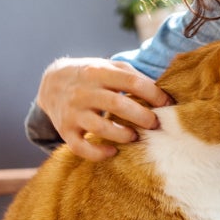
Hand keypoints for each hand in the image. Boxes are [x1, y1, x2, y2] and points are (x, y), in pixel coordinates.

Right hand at [36, 58, 171, 160]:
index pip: (132, 82)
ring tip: (135, 137)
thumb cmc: (90, 75)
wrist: (51, 82)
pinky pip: (81, 147)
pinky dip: (98, 153)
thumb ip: (131, 75)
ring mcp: (73, 112)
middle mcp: (84, 92)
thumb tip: (162, 92)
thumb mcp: (107, 67)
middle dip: (142, 117)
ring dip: (123, 135)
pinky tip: (113, 151)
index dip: (153, 94)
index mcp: (98, 72)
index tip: (167, 104)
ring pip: (100, 128)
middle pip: (118, 105)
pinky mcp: (65, 130)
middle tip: (155, 124)